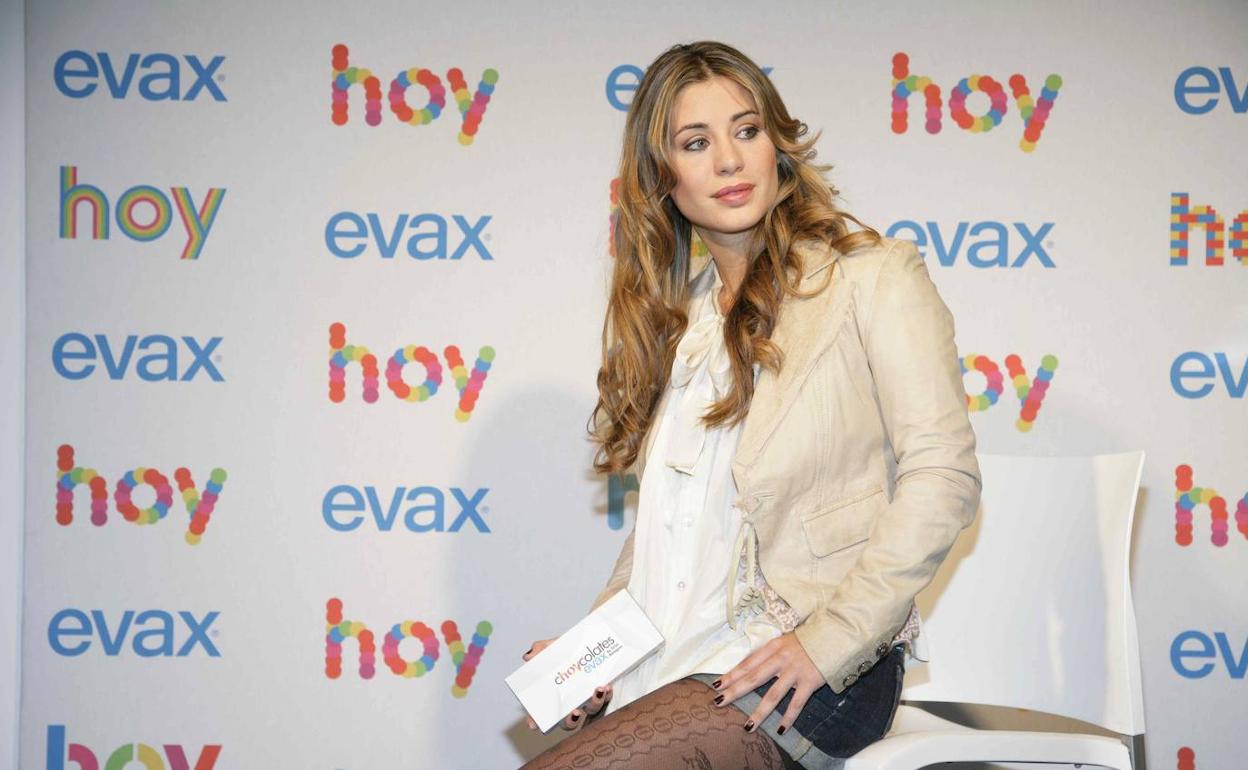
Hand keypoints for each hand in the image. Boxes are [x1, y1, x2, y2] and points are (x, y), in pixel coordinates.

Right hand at [521, 637, 613, 731]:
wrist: (595, 640)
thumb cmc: (571, 647)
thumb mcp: (554, 646)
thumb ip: (541, 650)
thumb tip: (529, 658)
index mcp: (556, 693)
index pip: (542, 712)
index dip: (536, 720)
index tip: (533, 724)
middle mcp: (572, 701)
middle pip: (567, 722)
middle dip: (570, 721)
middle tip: (574, 712)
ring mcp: (588, 698)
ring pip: (591, 712)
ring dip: (594, 704)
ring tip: (597, 690)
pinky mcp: (604, 693)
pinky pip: (607, 700)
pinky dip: (606, 695)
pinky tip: (605, 686)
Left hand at [710, 632, 824, 733]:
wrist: (836, 635)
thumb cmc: (808, 639)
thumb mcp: (785, 640)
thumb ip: (770, 652)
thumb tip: (750, 665)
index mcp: (773, 647)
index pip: (747, 663)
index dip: (731, 675)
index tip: (717, 686)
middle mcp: (781, 659)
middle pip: (753, 678)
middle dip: (735, 691)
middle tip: (719, 702)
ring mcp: (795, 671)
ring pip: (773, 695)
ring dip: (759, 712)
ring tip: (747, 727)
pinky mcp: (809, 682)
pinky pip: (797, 703)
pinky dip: (788, 717)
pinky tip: (780, 729)